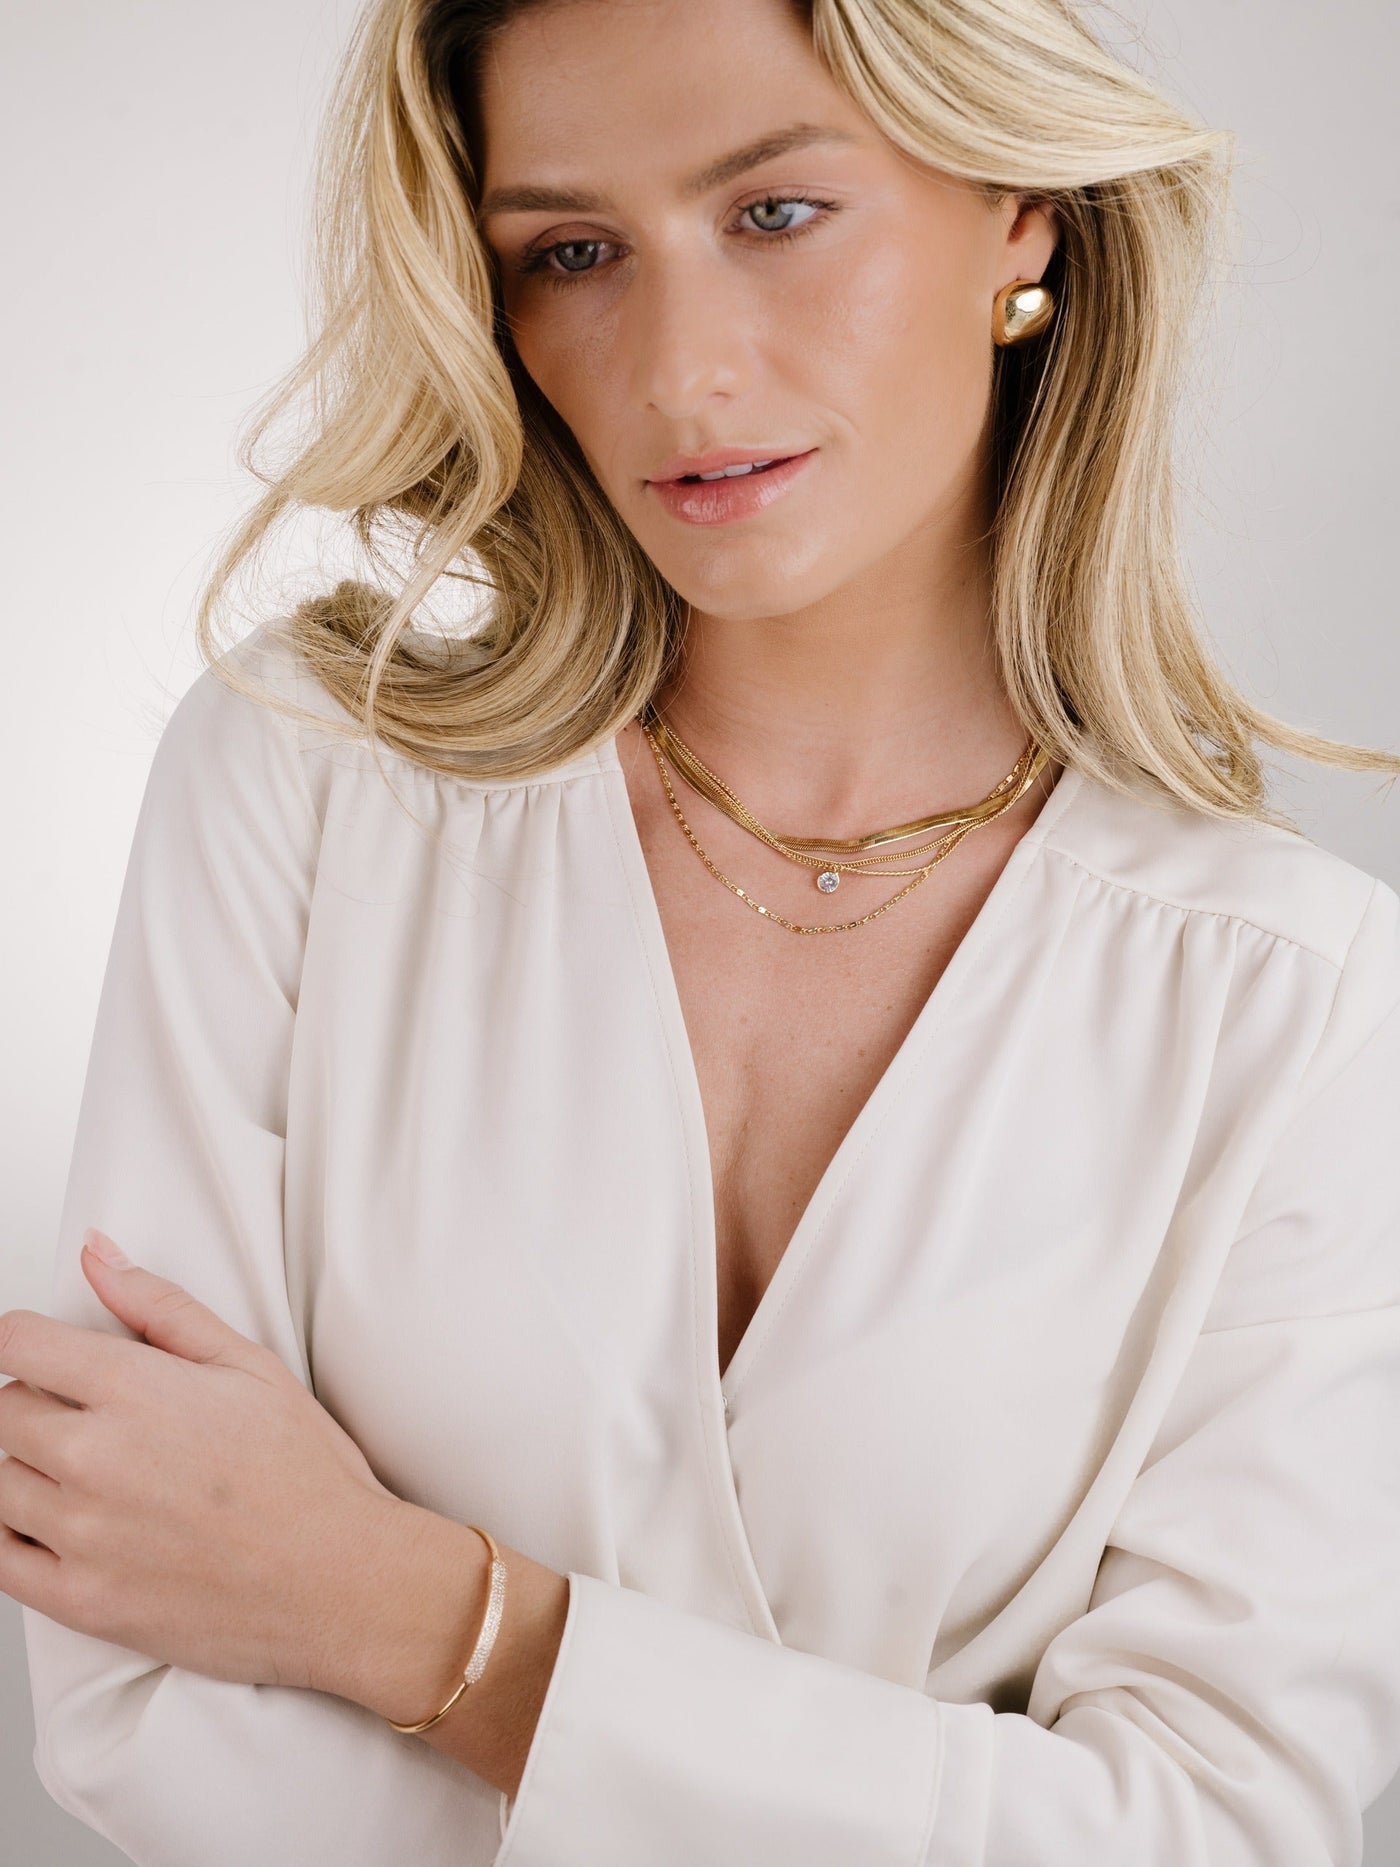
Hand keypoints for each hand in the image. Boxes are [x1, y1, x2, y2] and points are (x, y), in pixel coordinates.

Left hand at [0, 1228, 400, 1696]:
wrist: (341, 1580)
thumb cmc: (306, 1477)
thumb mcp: (249, 1364)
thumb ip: (160, 1306)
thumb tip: (99, 1257)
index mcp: (134, 1390)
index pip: (19, 1343)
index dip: (29, 1340)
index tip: (48, 1353)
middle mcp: (94, 1459)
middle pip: (5, 1410)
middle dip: (39, 1401)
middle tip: (95, 1416)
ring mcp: (82, 1534)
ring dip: (30, 1468)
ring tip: (95, 1473)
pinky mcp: (81, 1600)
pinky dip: (18, 1535)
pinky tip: (69, 1523)